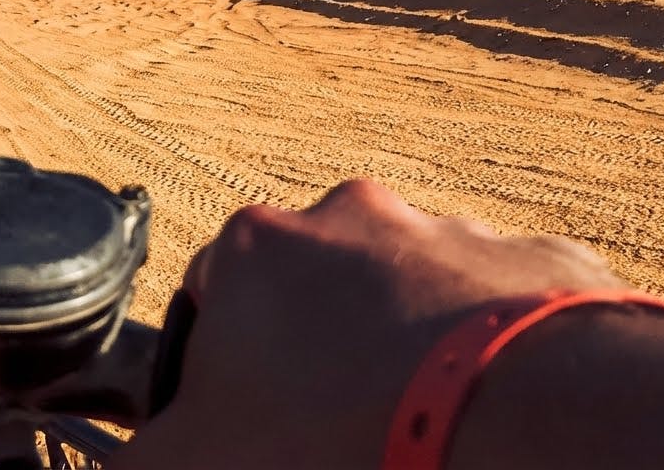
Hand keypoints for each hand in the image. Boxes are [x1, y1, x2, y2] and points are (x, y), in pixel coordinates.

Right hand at [111, 179, 626, 468]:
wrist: (521, 428)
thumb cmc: (338, 437)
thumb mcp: (191, 463)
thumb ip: (142, 457)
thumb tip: (125, 467)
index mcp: (257, 248)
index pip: (211, 295)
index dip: (218, 366)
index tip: (244, 423)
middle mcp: (353, 219)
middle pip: (315, 292)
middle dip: (318, 354)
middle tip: (335, 432)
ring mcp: (452, 232)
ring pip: (412, 295)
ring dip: (409, 349)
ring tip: (423, 427)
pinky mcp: (538, 262)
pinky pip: (504, 310)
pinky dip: (494, 354)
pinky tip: (490, 413)